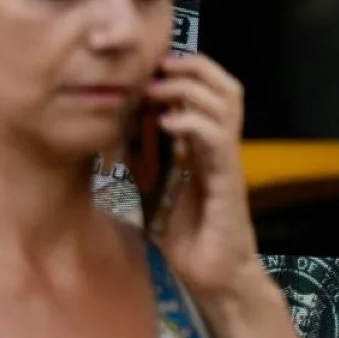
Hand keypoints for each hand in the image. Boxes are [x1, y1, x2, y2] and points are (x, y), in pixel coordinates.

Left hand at [143, 53, 262, 308]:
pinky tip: (166, 123)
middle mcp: (219, 146)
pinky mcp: (229, 181)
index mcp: (202, 143)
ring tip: (157, 90)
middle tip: (156, 67)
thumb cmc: (180, 231)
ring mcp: (226, 161)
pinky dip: (193, 123)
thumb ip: (137, 156)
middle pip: (225, 87)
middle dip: (192, 67)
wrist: (207, 273)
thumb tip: (109, 129)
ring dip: (189, 88)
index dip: (183, 69)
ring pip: (226, 104)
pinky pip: (219, 140)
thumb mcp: (148, 184)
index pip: (207, 90)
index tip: (147, 65)